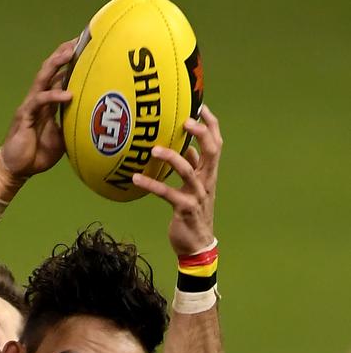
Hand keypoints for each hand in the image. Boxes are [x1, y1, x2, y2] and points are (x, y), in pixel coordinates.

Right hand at [0, 40, 74, 178]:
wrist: (16, 169)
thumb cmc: (37, 155)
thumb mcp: (60, 139)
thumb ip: (71, 126)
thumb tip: (91, 122)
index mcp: (47, 104)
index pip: (59, 77)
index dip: (69, 62)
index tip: (85, 47)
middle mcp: (38, 100)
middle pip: (50, 69)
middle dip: (63, 53)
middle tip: (78, 40)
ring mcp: (30, 106)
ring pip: (43, 78)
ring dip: (56, 64)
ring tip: (70, 53)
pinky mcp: (24, 116)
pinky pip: (40, 101)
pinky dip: (54, 96)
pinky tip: (68, 95)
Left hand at [132, 105, 222, 255]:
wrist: (197, 246)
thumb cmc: (194, 215)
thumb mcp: (195, 189)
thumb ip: (194, 168)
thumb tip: (188, 149)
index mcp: (210, 174)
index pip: (216, 144)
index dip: (211, 125)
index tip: (201, 106)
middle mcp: (207, 181)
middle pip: (212, 151)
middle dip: (201, 133)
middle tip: (186, 120)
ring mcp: (197, 195)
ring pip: (187, 170)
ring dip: (171, 157)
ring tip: (153, 149)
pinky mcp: (184, 208)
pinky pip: (166, 192)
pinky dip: (150, 184)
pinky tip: (135, 178)